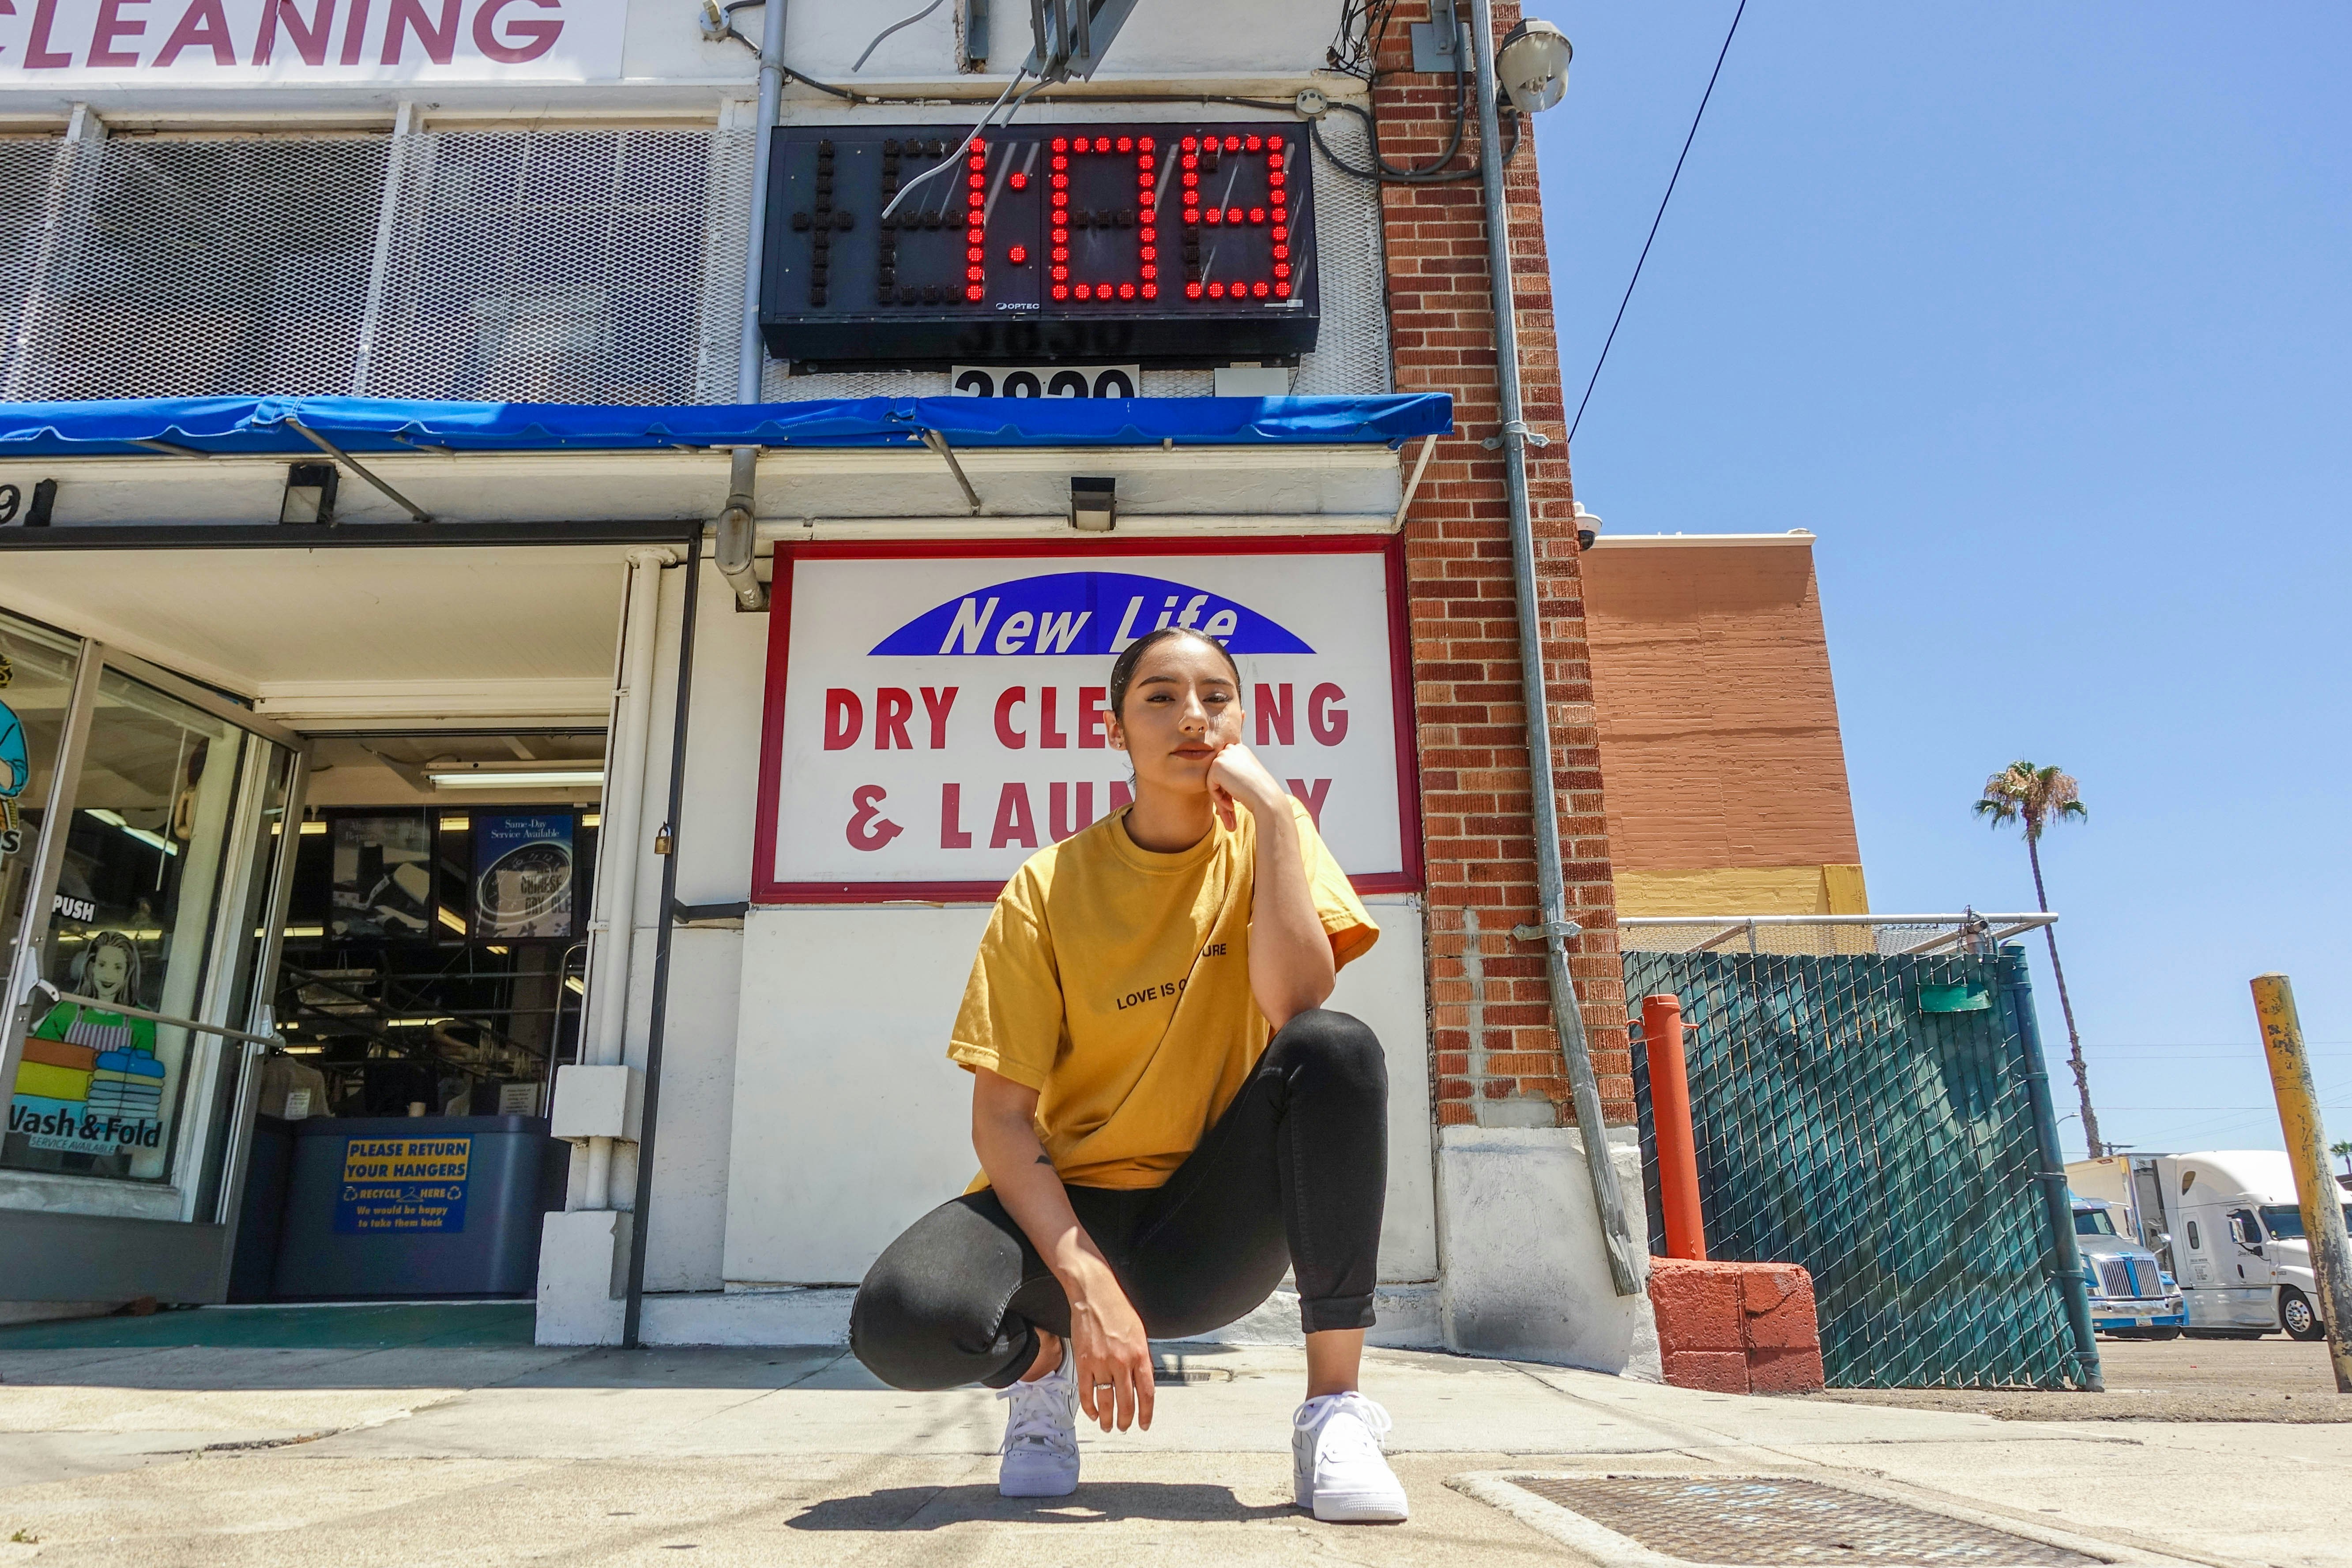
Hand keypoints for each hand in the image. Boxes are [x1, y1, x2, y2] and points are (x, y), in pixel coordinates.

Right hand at [1062, 1258, 1154, 1431]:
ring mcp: (1101, 1363)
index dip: (1146, 1413)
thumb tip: (1142, 1382)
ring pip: (1106, 1401)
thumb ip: (1142, 1359)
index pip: (1147, 1393)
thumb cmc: (1119, 1310)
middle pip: (1126, 1402)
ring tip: (1108, 1426)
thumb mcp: (1140, 1333)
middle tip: (1124, 1427)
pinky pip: (1086, 1392)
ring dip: (1108, 1418)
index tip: (1144, 1424)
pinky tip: (1093, 1414)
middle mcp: (1122, 1362)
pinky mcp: (1083, 1362)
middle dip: (1126, 1420)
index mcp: (1140, 1355)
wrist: (1095, 1294)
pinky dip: (1089, 1407)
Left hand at [1204, 739, 1287, 831]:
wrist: (1266, 796)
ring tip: (1231, 809)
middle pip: (1218, 773)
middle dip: (1223, 791)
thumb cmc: (1260, 790)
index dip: (1228, 785)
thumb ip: (1233, 773)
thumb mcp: (1246, 775)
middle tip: (1231, 807)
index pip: (1225, 768)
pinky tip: (1231, 805)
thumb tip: (1219, 781)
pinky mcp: (1216, 766)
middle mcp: (1231, 748)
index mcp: (1239, 749)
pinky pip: (1210, 785)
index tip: (1235, 799)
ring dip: (1221, 796)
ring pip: (1213, 780)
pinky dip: (1218, 798)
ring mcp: (1223, 756)